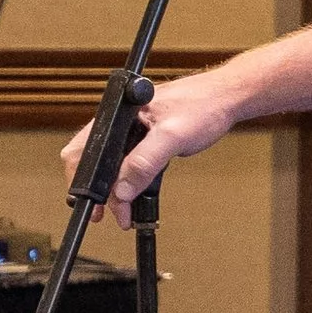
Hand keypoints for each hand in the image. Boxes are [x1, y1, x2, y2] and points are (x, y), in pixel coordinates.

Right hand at [59, 69, 239, 225]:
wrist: (228, 98)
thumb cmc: (204, 105)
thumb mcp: (173, 137)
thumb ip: (144, 162)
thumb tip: (122, 189)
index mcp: (120, 113)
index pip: (86, 149)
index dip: (83, 178)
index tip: (93, 203)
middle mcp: (122, 120)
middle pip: (97, 161)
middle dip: (101, 191)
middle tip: (110, 214)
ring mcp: (134, 130)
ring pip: (115, 166)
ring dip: (117, 190)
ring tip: (124, 212)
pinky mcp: (147, 138)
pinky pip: (131, 164)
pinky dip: (132, 182)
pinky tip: (136, 196)